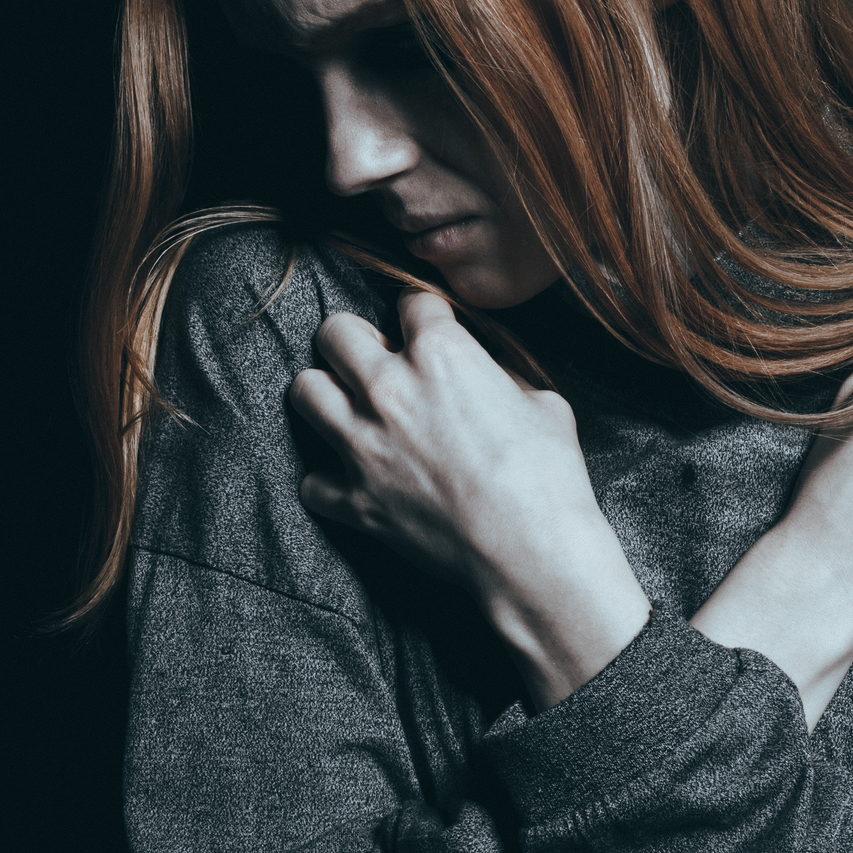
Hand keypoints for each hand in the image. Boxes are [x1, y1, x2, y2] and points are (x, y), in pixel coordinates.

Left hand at [289, 292, 648, 707]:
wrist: (530, 549)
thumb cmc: (547, 475)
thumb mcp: (541, 402)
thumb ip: (498, 376)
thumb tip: (482, 375)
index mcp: (441, 354)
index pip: (411, 302)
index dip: (423, 315)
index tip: (428, 330)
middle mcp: (389, 389)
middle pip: (334, 333)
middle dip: (354, 341)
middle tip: (375, 362)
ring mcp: (363, 445)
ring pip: (304, 392)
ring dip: (325, 395)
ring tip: (349, 409)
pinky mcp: (355, 499)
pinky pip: (312, 481)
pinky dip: (329, 481)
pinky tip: (354, 480)